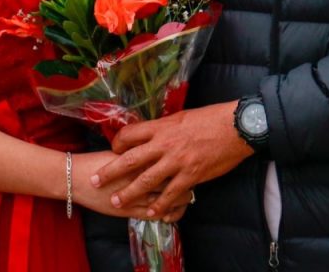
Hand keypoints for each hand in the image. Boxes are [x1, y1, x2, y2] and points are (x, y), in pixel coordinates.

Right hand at [71, 150, 183, 219]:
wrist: (74, 177)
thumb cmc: (96, 160)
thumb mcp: (121, 149)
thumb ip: (140, 147)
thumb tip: (158, 142)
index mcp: (139, 156)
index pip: (168, 157)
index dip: (183, 158)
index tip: (191, 156)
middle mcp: (139, 175)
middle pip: (172, 176)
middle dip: (187, 178)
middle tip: (194, 175)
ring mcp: (135, 195)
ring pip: (167, 197)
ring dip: (181, 197)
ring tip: (189, 193)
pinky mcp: (130, 211)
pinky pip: (155, 214)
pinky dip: (167, 212)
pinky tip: (173, 211)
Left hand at [90, 101, 253, 218]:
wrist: (234, 127)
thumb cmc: (209, 118)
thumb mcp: (181, 117)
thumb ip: (164, 127)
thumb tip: (153, 133)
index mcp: (161, 126)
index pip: (129, 135)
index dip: (117, 143)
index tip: (113, 150)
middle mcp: (164, 144)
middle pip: (130, 159)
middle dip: (110, 172)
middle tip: (95, 181)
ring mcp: (177, 161)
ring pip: (146, 180)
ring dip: (129, 193)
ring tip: (117, 202)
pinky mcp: (191, 175)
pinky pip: (170, 193)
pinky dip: (160, 204)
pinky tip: (151, 212)